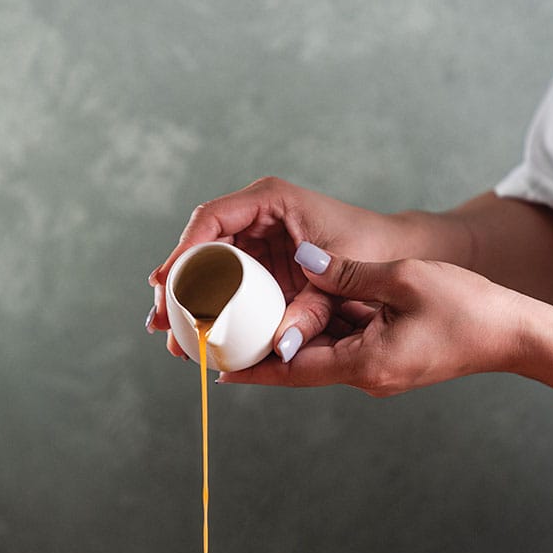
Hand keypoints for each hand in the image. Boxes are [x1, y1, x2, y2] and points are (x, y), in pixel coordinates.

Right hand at [146, 177, 388, 357]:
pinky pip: (225, 283)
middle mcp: (256, 214)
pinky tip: (196, 336)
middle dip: (175, 284)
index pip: (212, 218)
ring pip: (206, 267)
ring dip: (187, 301)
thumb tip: (280, 351)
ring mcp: (255, 238)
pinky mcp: (259, 263)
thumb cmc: (370, 253)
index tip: (162, 282)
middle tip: (158, 321)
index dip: (182, 250)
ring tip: (171, 340)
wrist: (393, 253)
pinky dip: (211, 308)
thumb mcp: (340, 283)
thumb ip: (310, 313)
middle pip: (199, 244)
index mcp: (270, 200)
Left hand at [218, 245, 522, 395]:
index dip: (254, 370)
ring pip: (320, 356)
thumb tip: (305, 258)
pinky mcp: (388, 361)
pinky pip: (344, 347)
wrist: (511, 334)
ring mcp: (378, 372)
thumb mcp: (404, 279)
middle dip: (262, 356)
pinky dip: (320, 333)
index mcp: (366, 364)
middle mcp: (366, 376)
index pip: (295, 371)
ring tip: (248, 324)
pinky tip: (298, 314)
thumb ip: (350, 272)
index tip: (216, 368)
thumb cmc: (467, 306)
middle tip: (222, 342)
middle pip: (300, 368)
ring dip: (289, 342)